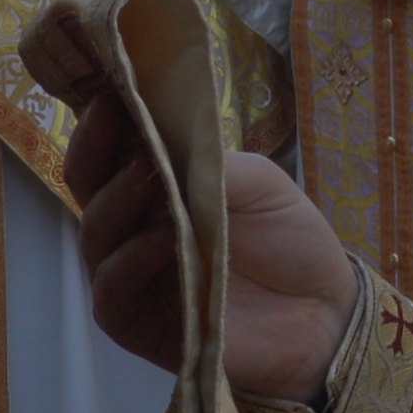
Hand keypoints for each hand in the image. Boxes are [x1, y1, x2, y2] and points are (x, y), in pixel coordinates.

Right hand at [28, 3, 359, 399]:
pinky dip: (133, 260)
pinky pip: (114, 291)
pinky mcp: (137, 324)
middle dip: (96, 150)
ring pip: (95, 237)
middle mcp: (132, 229)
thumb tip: (161, 142)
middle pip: (88, 187)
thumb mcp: (259, 183)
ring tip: (150, 173)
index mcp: (156, 188)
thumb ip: (209, 162)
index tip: (110, 88)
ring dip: (118, 201)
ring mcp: (130, 276)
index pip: (109, 152)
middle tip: (115, 117)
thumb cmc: (289, 242)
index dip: (101, 121)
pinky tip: (165, 238)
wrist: (324, 311)